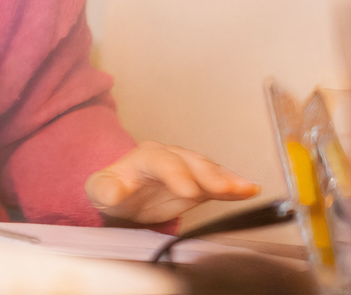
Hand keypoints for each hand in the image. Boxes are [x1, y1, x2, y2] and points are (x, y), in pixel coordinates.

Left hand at [85, 140, 258, 224]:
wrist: (123, 194)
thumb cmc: (112, 190)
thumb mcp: (101, 190)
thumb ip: (105, 189)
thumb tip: (114, 190)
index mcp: (144, 156)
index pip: (162, 161)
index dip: (176, 174)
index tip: (188, 191)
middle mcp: (169, 157)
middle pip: (191, 162)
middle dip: (209, 174)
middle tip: (226, 189)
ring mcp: (186, 169)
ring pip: (208, 169)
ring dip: (227, 179)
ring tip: (245, 188)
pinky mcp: (198, 184)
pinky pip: (218, 183)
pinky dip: (234, 186)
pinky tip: (250, 190)